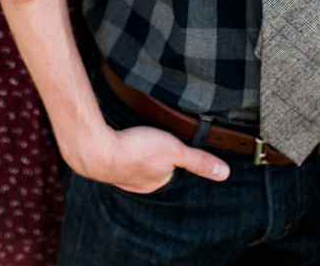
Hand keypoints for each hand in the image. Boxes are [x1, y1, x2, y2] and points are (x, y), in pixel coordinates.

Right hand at [70, 122, 230, 193]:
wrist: (95, 150)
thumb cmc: (136, 150)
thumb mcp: (175, 151)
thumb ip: (199, 161)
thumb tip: (224, 174)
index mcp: (155, 182)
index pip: (172, 165)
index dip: (173, 149)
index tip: (169, 139)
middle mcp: (138, 184)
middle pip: (153, 162)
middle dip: (154, 151)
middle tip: (152, 135)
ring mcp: (119, 175)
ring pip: (135, 159)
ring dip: (136, 148)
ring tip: (137, 137)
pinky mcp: (104, 164)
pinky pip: (118, 154)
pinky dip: (120, 147)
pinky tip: (120, 139)